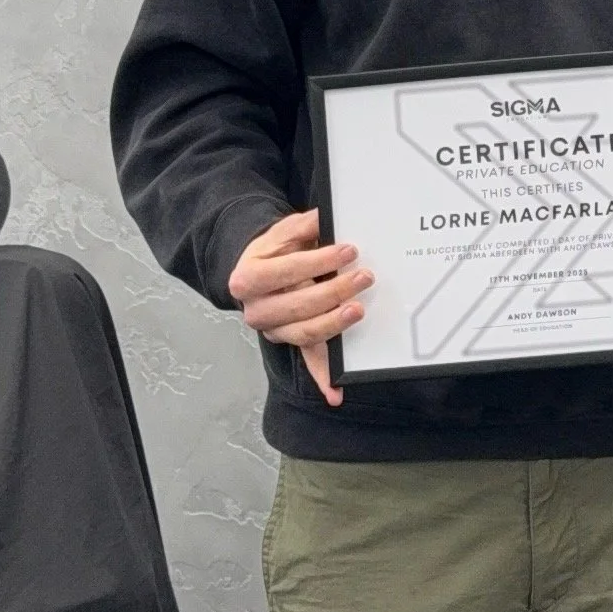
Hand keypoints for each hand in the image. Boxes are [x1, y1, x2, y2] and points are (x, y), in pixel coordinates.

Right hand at [227, 208, 372, 407]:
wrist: (255, 273)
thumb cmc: (272, 252)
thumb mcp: (281, 233)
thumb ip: (302, 227)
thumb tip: (326, 217)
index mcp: (248, 279)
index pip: (285, 271)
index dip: (318, 261)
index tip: (348, 251)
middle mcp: (256, 310)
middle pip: (297, 306)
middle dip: (334, 291)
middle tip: (364, 277)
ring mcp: (273, 330)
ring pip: (303, 334)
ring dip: (333, 325)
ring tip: (359, 310)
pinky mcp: (291, 342)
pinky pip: (307, 361)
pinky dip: (322, 379)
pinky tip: (336, 393)